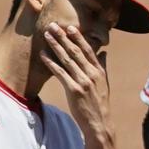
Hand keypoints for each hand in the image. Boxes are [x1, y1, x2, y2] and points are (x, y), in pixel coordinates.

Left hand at [39, 23, 112, 142]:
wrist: (99, 123)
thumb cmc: (100, 104)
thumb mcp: (104, 84)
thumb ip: (103, 67)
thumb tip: (104, 53)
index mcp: (100, 72)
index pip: (88, 51)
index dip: (78, 38)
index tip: (70, 27)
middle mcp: (92, 75)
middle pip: (76, 52)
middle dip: (64, 38)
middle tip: (54, 26)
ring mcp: (83, 82)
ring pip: (67, 60)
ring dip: (55, 46)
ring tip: (47, 35)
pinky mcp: (74, 90)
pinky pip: (60, 73)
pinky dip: (51, 63)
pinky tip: (43, 55)